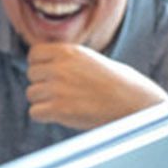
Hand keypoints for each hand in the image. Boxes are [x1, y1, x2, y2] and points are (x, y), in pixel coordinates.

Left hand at [25, 43, 167, 129]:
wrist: (136, 103)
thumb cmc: (119, 83)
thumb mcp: (90, 60)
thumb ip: (66, 60)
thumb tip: (42, 66)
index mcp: (69, 51)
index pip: (34, 54)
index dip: (39, 65)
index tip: (51, 75)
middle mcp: (60, 67)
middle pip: (31, 74)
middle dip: (42, 84)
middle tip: (62, 92)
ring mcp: (58, 88)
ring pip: (31, 94)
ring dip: (44, 101)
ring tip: (66, 103)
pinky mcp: (59, 109)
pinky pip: (35, 112)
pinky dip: (44, 116)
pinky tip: (61, 115)